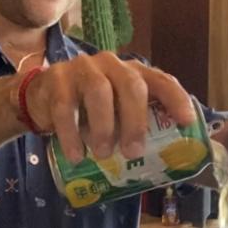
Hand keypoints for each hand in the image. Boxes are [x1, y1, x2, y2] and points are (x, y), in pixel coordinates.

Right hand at [18, 52, 194, 163]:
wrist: (42, 97)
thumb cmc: (88, 110)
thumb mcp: (115, 113)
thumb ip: (134, 126)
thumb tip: (164, 162)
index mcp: (132, 73)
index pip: (161, 80)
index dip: (176, 99)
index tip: (186, 122)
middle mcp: (111, 65)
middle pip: (130, 85)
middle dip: (135, 120)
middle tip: (133, 151)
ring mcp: (83, 69)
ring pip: (99, 91)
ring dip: (103, 126)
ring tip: (102, 153)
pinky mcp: (57, 79)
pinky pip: (65, 107)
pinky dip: (71, 134)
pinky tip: (76, 155)